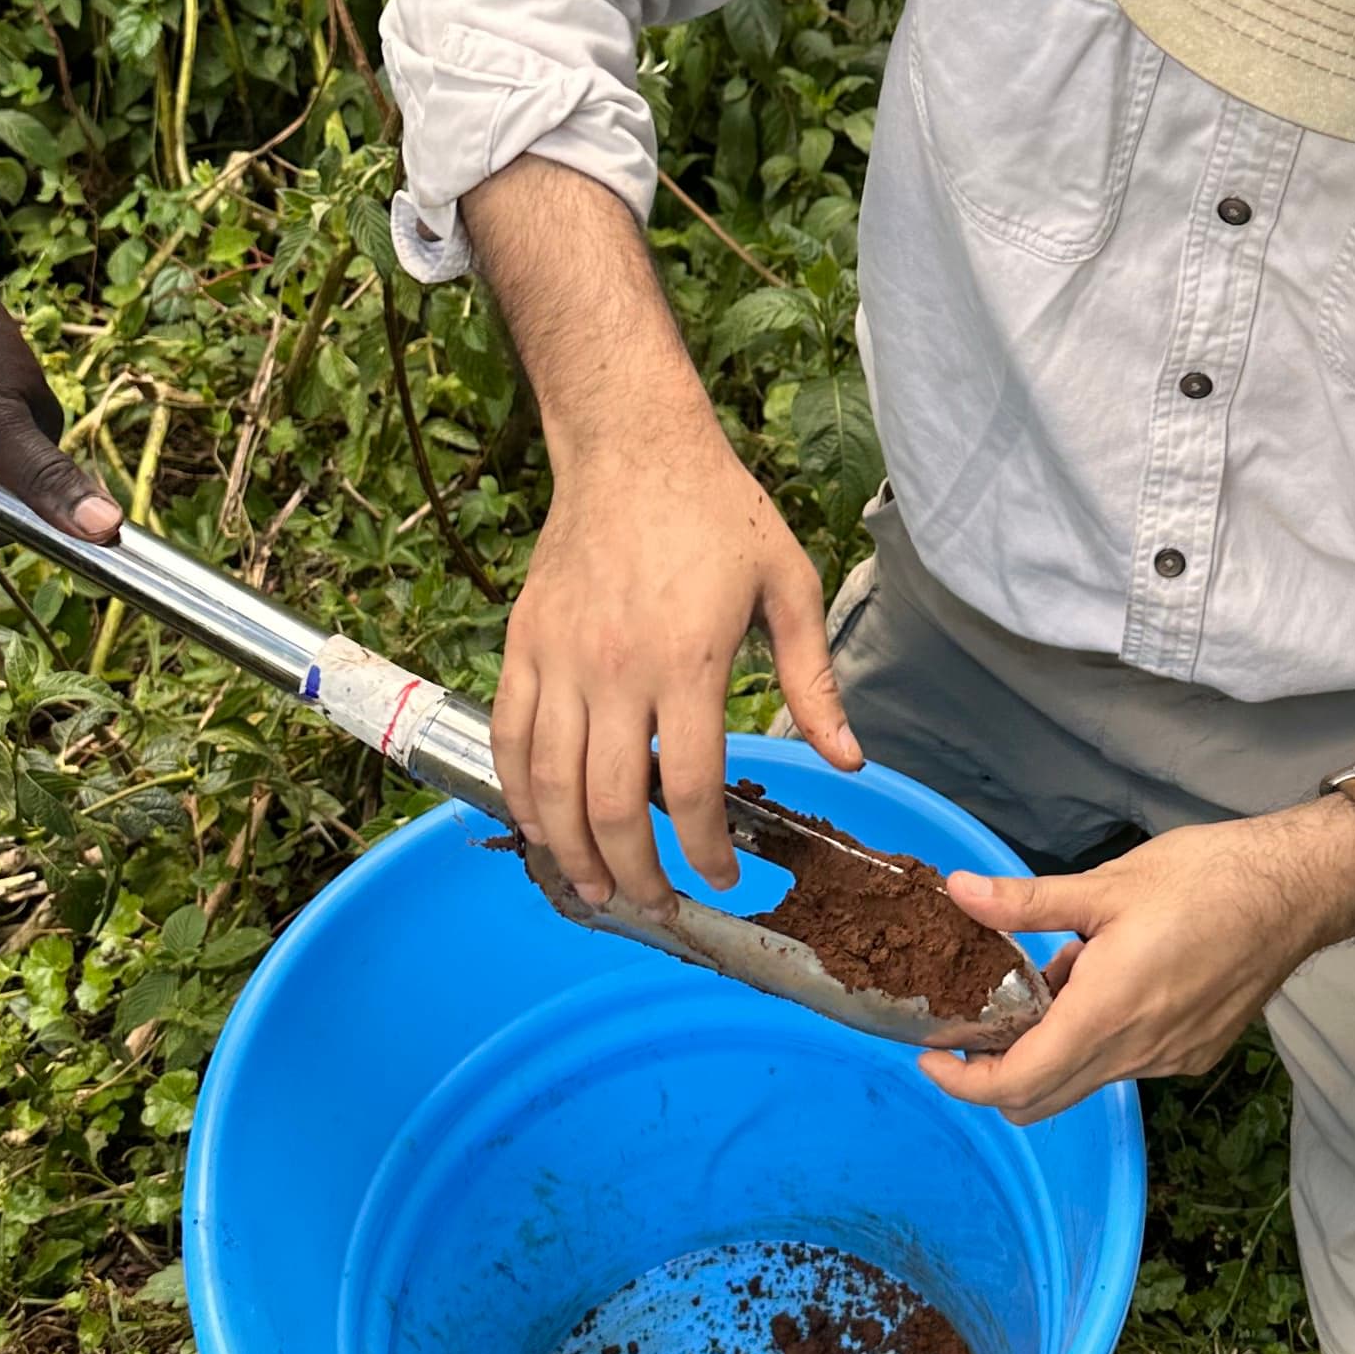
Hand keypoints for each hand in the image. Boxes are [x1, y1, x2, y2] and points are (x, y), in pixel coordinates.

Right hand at [494, 398, 861, 912]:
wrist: (631, 446)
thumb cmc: (720, 513)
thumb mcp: (789, 585)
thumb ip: (813, 681)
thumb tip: (846, 762)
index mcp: (688, 659)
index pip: (693, 788)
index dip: (705, 851)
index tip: (722, 880)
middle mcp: (614, 669)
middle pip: (612, 805)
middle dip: (637, 876)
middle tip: (658, 907)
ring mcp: (558, 659)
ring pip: (550, 786)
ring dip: (571, 852)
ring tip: (598, 890)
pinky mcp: (522, 645)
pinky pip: (509, 739)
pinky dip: (518, 795)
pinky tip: (540, 827)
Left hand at [918, 797, 1354, 1124]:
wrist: (1298, 890)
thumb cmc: (1207, 878)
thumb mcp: (1107, 884)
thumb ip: (1027, 902)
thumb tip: (959, 892)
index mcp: (1106, 1012)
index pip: (1018, 1083)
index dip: (964, 1081)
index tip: (932, 1056)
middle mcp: (1137, 1052)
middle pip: (1043, 1099)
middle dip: (995, 1076)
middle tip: (970, 1029)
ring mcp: (1170, 1059)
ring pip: (1085, 1081)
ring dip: (1050, 1052)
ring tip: (1050, 981)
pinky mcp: (1195, 1054)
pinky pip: (1125, 1066)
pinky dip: (1095, 1042)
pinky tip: (1103, 985)